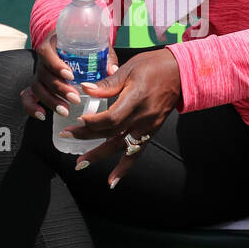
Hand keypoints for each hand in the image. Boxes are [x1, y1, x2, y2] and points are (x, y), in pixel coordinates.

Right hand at [19, 30, 119, 122]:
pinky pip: (28, 97)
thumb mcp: (96, 47)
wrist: (73, 44)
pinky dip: (32, 107)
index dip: (55, 65)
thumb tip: (112, 70)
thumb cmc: (86, 46)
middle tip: (75, 98)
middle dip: (59, 88)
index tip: (70, 76)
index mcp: (53, 45)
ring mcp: (39, 74)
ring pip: (37, 87)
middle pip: (44, 74)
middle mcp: (43, 60)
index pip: (46, 52)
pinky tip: (42, 116)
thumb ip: (104, 57)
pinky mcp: (38, 86)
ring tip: (66, 111)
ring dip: (50, 100)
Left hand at [65, 48, 181, 187]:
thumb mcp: (130, 69)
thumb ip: (108, 84)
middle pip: (110, 132)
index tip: (78, 120)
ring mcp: (146, 127)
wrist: (181, 73)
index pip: (111, 118)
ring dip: (99, 155)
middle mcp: (141, 117)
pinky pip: (135, 153)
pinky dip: (123, 168)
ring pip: (120, 146)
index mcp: (136, 100)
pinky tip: (112, 181)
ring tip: (80, 164)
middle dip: (86, 135)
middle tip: (66, 136)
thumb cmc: (155, 66)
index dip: (93, 122)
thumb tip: (86, 89)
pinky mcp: (150, 132)